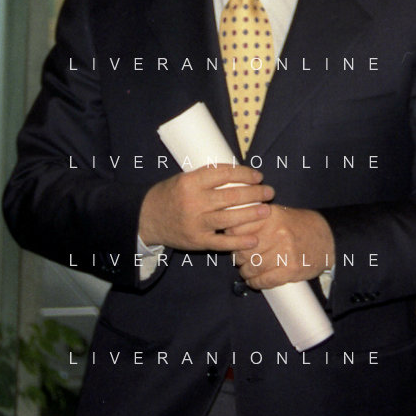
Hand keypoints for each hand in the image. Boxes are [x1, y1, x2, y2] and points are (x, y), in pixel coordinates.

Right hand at [138, 164, 272, 251]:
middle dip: (254, 194)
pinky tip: (254, 239)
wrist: (146, 218)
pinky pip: (221, 243)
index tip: (258, 176)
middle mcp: (193, 202)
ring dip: (251, 215)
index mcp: (190, 182)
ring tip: (267, 210)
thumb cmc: (171, 195)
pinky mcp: (196, 241)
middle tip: (269, 192)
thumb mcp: (185, 178)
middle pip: (230, 197)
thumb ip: (208, 177)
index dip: (244, 174)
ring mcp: (195, 223)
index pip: (223, 174)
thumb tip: (241, 173)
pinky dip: (239, 242)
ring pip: (229, 219)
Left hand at [230, 206, 335, 287]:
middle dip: (238, 258)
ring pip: (252, 267)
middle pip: (243, 250)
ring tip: (248, 271)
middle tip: (241, 259)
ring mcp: (284, 252)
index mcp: (272, 216)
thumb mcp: (280, 214)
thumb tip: (230, 230)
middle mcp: (277, 233)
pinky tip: (255, 281)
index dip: (232, 238)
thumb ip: (258, 219)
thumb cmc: (301, 226)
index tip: (232, 242)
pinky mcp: (290, 270)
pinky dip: (256, 283)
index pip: (238, 228)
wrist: (329, 239)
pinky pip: (264, 280)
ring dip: (246, 272)